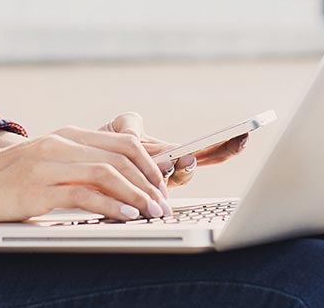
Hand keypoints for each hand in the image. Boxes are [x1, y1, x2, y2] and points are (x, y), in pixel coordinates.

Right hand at [0, 122, 174, 222]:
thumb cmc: (5, 179)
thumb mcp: (46, 163)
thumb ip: (77, 166)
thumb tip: (118, 184)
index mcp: (67, 136)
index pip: (124, 141)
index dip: (151, 164)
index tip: (165, 186)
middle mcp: (62, 144)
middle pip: (122, 155)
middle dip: (151, 180)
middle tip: (164, 203)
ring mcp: (49, 164)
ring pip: (108, 172)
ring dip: (138, 194)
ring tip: (153, 212)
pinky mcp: (38, 188)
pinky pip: (84, 194)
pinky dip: (112, 205)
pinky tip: (127, 216)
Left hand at [100, 111, 250, 190]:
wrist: (79, 165)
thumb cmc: (103, 147)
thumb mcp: (120, 128)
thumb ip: (134, 127)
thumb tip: (140, 133)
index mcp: (169, 155)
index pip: (204, 151)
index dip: (225, 144)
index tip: (244, 134)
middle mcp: (167, 173)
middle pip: (196, 167)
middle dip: (214, 156)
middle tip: (226, 145)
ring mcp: (153, 186)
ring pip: (175, 178)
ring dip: (182, 169)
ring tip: (185, 158)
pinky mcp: (134, 196)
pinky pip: (145, 193)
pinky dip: (152, 187)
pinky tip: (157, 179)